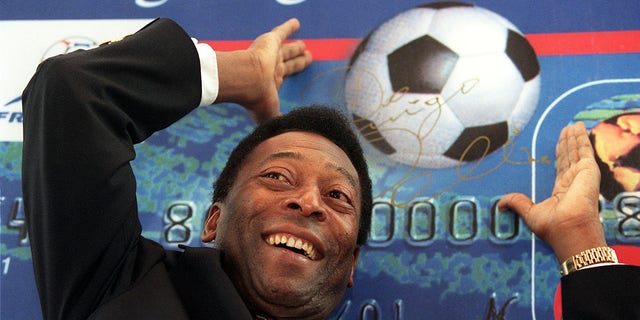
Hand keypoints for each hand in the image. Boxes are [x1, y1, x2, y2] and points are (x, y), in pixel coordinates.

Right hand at [215, 18, 312, 123]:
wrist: (248, 82)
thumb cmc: (257, 101)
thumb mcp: (270, 117)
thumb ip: (279, 123)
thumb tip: (287, 134)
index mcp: (269, 85)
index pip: (281, 79)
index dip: (288, 76)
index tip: (292, 74)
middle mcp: (270, 69)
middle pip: (287, 64)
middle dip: (297, 61)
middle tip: (307, 57)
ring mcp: (270, 55)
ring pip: (287, 50)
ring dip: (296, 48)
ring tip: (305, 46)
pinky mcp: (270, 41)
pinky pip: (282, 32)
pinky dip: (289, 27)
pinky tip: (297, 23)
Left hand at [498, 122, 606, 261]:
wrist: (568, 229)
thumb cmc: (553, 226)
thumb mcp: (529, 212)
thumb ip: (516, 203)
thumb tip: (500, 204)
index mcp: (562, 191)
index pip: (561, 167)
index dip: (560, 154)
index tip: (560, 143)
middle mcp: (574, 182)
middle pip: (570, 157)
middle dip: (568, 143)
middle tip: (567, 129)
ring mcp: (582, 175)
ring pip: (577, 151)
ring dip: (575, 137)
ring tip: (574, 125)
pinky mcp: (588, 170)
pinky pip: (584, 150)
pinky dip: (582, 138)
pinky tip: (579, 127)